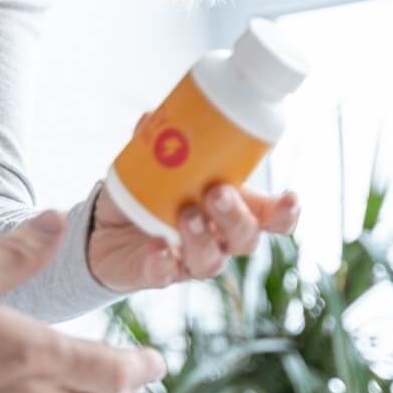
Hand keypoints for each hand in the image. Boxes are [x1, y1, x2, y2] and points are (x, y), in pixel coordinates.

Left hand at [87, 116, 300, 291]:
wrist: (103, 228)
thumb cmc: (144, 192)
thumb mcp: (151, 163)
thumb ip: (156, 140)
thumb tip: (151, 117)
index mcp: (228, 208)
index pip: (268, 216)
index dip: (284, 212)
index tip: (290, 197)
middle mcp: (217, 239)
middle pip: (244, 238)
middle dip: (236, 217)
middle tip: (218, 193)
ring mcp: (188, 260)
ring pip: (211, 261)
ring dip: (203, 238)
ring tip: (187, 215)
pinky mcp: (157, 274)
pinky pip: (165, 274)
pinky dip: (163, 262)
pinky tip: (159, 249)